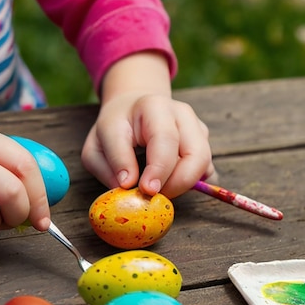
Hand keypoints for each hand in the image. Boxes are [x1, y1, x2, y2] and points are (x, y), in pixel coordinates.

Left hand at [81, 53, 214, 198]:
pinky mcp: (203, 142)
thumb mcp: (97, 145)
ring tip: (160, 191)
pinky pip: (207, 169)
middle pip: (194, 153)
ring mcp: (196, 126)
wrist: (133, 109)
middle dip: (177, 182)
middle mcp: (180, 113)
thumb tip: (129, 185)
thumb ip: (109, 165)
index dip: (158, 169)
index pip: (163, 139)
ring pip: (204, 162)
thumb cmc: (114, 129)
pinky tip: (173, 183)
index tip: (146, 190)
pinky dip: (194, 183)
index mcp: (152, 107)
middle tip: (155, 197)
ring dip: (184, 185)